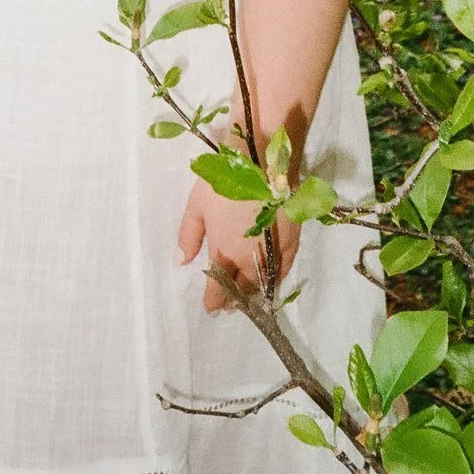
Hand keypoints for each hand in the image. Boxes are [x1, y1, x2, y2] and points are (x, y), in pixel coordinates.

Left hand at [177, 177, 300, 312]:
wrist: (263, 164)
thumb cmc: (225, 183)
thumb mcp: (196, 206)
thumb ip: (188, 236)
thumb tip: (182, 262)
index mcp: (224, 253)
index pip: (218, 287)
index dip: (213, 301)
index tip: (211, 309)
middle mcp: (249, 261)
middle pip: (241, 288)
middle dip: (233, 299)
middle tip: (228, 306)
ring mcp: (273, 254)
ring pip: (262, 282)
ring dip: (253, 292)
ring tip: (247, 297)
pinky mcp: (291, 243)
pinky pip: (283, 270)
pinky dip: (274, 280)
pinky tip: (271, 282)